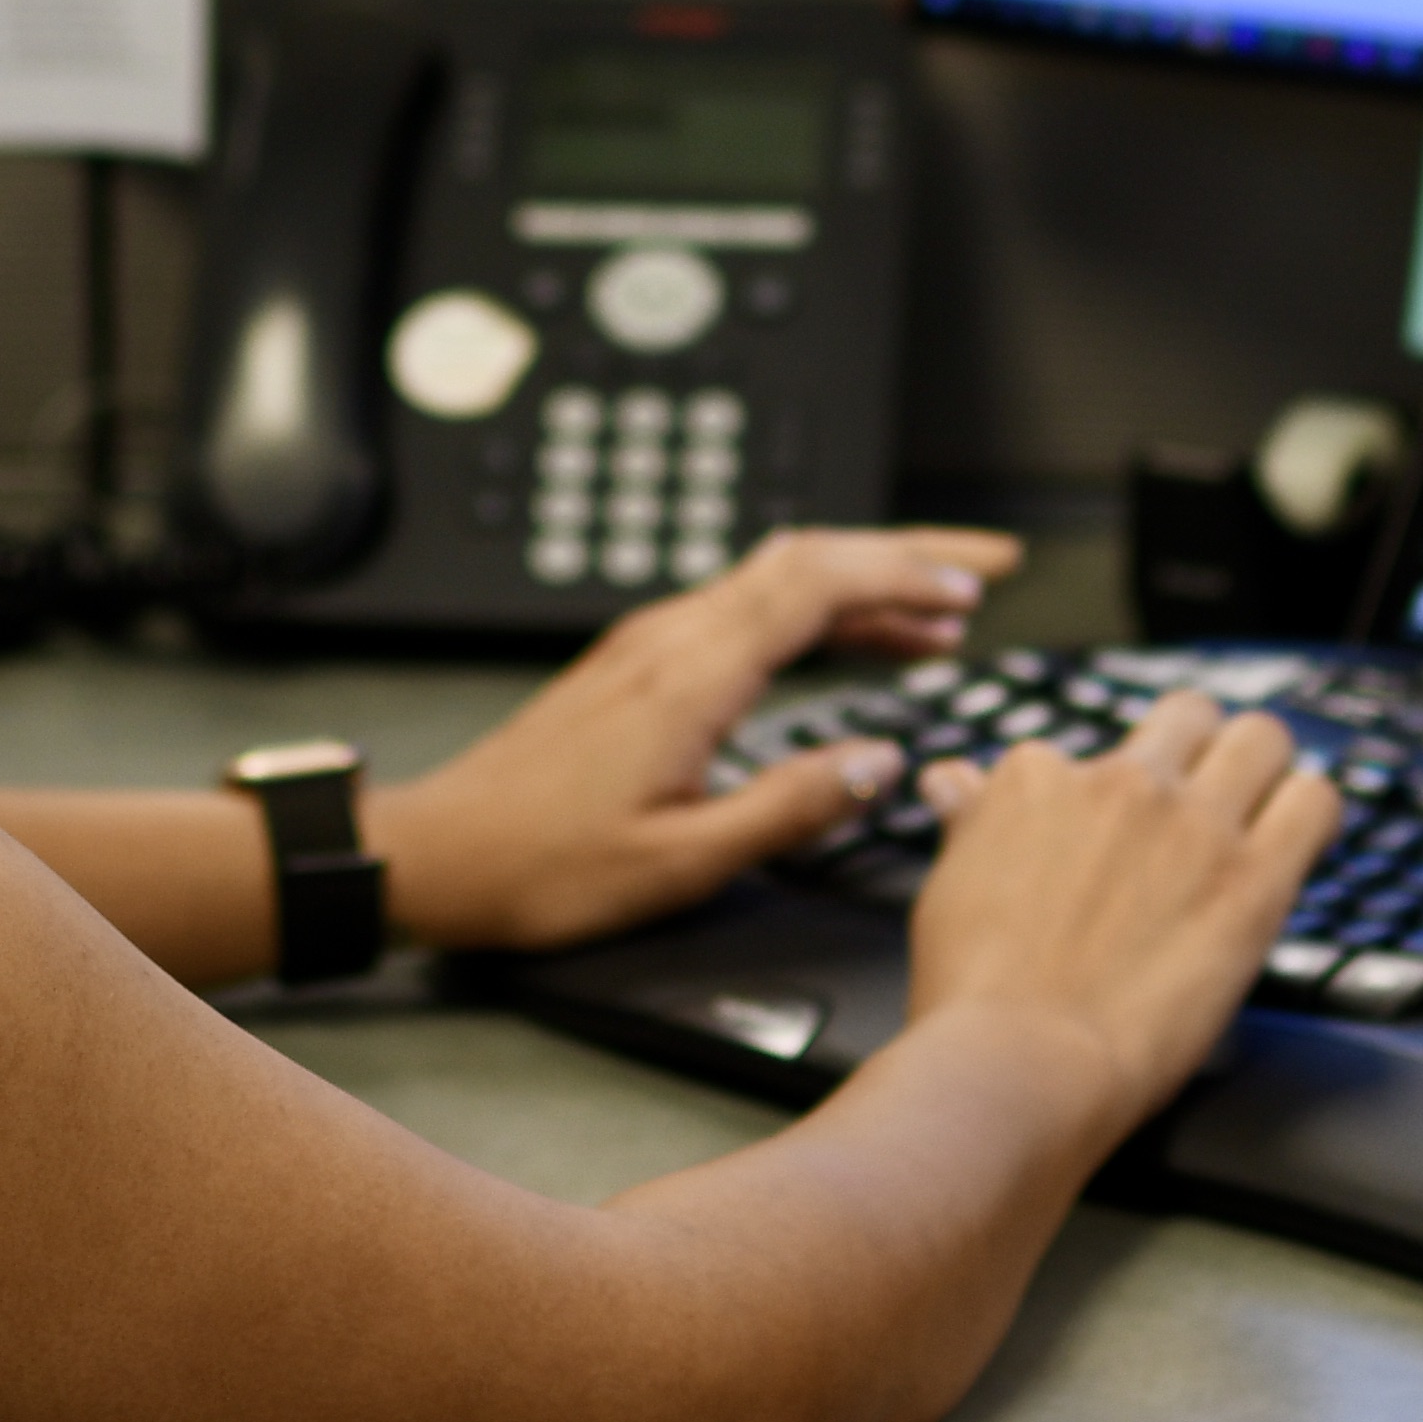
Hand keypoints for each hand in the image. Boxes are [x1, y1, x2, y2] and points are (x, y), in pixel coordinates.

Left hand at [365, 526, 1019, 952]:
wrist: (437, 853)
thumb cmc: (542, 866)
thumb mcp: (680, 861)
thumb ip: (787, 808)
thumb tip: (879, 764)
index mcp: (690, 675)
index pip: (817, 582)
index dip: (905, 572)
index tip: (974, 585)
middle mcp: (671, 639)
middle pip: (807, 558)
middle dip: (904, 555)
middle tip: (985, 570)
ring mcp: (653, 644)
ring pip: (778, 579)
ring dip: (865, 586)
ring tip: (942, 617)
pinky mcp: (641, 664)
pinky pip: (748, 609)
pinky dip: (816, 613)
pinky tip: (852, 643)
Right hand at [898, 695, 1333, 1132]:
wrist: (1018, 1063)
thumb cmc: (973, 995)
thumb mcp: (948, 887)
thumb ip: (971, 819)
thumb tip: (952, 779)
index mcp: (1038, 777)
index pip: (1082, 755)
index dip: (1098, 801)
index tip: (1106, 844)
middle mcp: (1120, 782)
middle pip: (1189, 717)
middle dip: (1199, 749)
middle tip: (1202, 801)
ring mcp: (1192, 823)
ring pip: (1262, 738)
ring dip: (1263, 770)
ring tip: (1259, 814)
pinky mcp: (1252, 876)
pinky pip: (1315, 801)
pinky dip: (1309, 814)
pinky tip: (1294, 845)